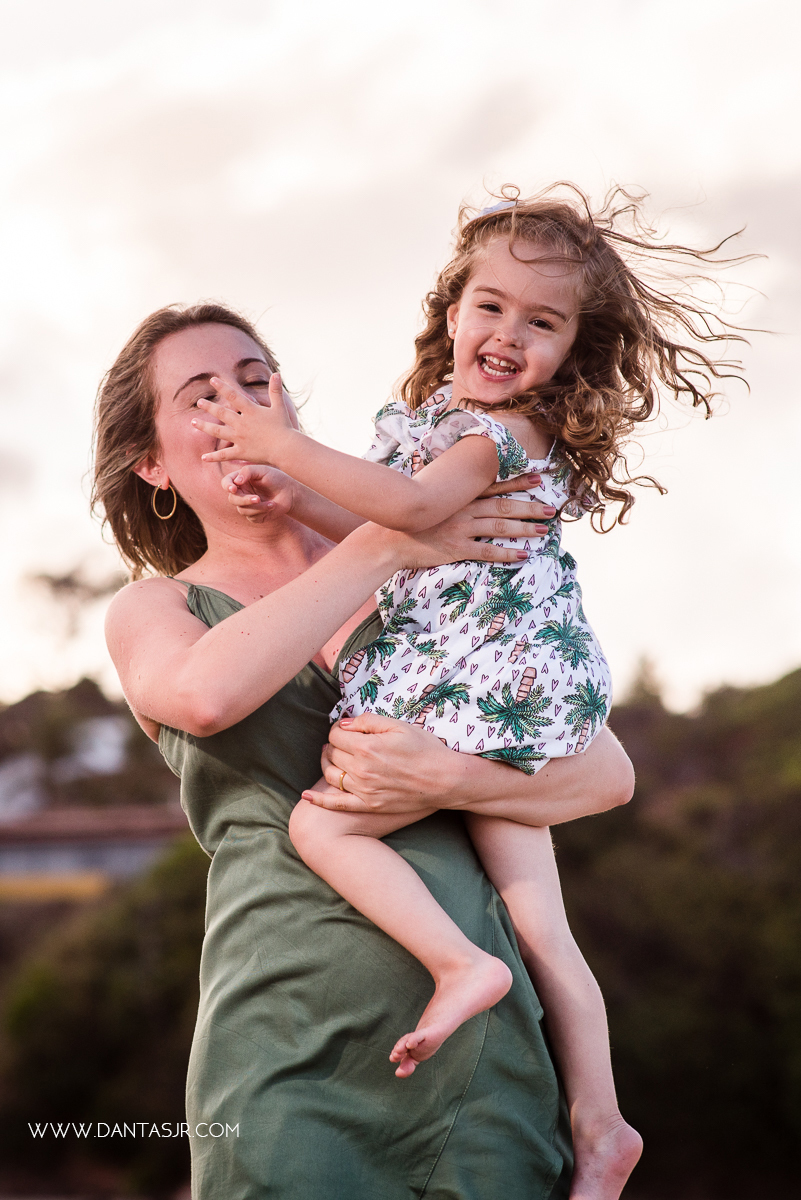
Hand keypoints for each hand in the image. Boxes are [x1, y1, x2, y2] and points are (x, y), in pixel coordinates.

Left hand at [193, 373, 296, 464]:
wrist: (286, 448)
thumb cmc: (284, 428)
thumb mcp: (280, 407)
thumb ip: (276, 390)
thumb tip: (276, 373)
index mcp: (251, 411)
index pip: (234, 396)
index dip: (223, 387)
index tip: (212, 380)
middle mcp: (242, 424)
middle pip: (221, 413)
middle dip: (209, 407)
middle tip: (199, 402)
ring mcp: (240, 439)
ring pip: (218, 432)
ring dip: (204, 427)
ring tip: (193, 422)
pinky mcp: (241, 452)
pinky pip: (225, 455)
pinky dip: (214, 457)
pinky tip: (203, 457)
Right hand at [220, 464, 298, 523]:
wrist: (290, 492)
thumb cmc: (276, 478)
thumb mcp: (262, 470)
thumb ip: (247, 471)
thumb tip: (237, 482)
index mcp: (240, 480)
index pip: (226, 483)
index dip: (227, 486)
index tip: (234, 489)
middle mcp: (241, 493)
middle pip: (233, 499)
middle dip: (245, 500)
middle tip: (258, 498)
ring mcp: (247, 505)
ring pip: (242, 510)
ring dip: (258, 507)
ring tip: (272, 503)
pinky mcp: (254, 516)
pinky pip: (252, 518)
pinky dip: (263, 512)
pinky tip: (273, 506)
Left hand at [302, 713, 454, 813]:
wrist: (445, 780)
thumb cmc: (426, 749)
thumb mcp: (399, 726)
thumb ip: (368, 722)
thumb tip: (343, 724)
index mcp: (367, 747)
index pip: (336, 735)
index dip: (339, 729)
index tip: (347, 729)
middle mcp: (361, 770)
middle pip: (332, 753)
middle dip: (334, 745)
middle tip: (344, 742)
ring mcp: (364, 790)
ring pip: (331, 775)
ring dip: (327, 763)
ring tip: (333, 757)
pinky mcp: (369, 805)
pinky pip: (337, 804)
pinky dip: (319, 799)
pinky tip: (307, 796)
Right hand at [382, 482, 556, 570]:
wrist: (389, 538)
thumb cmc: (408, 516)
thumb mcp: (429, 492)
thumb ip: (449, 487)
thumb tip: (461, 478)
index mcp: (459, 494)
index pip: (494, 484)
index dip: (518, 481)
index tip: (539, 478)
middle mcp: (463, 508)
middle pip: (504, 506)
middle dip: (530, 507)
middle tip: (551, 509)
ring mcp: (460, 528)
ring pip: (500, 527)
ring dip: (524, 529)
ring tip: (544, 531)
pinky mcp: (456, 548)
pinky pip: (487, 552)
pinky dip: (507, 553)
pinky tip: (523, 554)